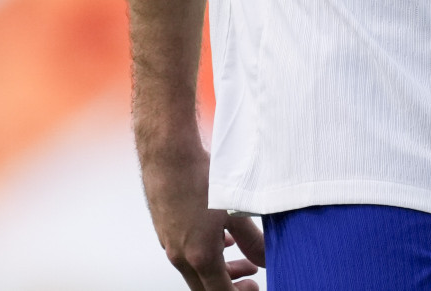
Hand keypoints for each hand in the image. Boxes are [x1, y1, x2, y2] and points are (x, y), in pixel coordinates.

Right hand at [139, 138, 265, 287]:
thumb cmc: (201, 177)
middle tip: (251, 277)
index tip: (255, 287)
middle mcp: (180, 255)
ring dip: (219, 269)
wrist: (168, 152)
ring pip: (195, 269)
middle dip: (230, 285)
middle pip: (205, 287)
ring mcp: (169, 243)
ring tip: (241, 258)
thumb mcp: (236, 210)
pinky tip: (221, 238)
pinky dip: (205, 253)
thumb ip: (253, 240)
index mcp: (199, 255)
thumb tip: (265, 260)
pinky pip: (186, 252)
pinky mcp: (165, 229)